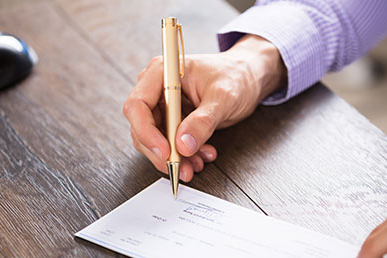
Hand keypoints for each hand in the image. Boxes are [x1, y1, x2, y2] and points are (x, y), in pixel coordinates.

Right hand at [123, 35, 285, 181]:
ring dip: (174, 157)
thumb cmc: (236, 76)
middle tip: (181, 167)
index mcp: (163, 72)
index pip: (138, 105)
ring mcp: (164, 105)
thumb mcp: (223, 97)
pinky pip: (169, 143)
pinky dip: (183, 155)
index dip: (146, 132)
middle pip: (142, 126)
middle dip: (161, 151)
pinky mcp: (173, 120)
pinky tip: (200, 156)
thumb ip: (203, 121)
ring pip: (154, 140)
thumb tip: (183, 144)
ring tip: (196, 163)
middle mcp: (157, 88)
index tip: (165, 152)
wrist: (248, 78)